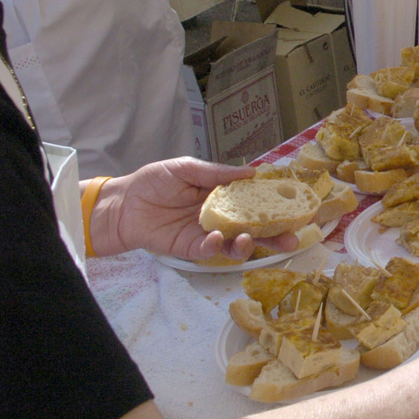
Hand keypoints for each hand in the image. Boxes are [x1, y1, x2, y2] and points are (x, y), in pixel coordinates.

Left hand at [92, 157, 299, 259]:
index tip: (296, 208)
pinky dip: (215, 247)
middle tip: (292, 240)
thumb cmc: (153, 181)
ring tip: (250, 239)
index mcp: (222, 195)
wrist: (121, 204)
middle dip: (274, 236)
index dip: (276, 206)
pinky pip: (208, 251)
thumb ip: (216, 173)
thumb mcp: (186, 168)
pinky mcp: (189, 248)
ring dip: (247, 244)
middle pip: (253, 227)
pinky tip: (215, 238)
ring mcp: (206, 233)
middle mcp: (220, 216)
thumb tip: (251, 172)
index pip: (255, 201)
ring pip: (235, 244)